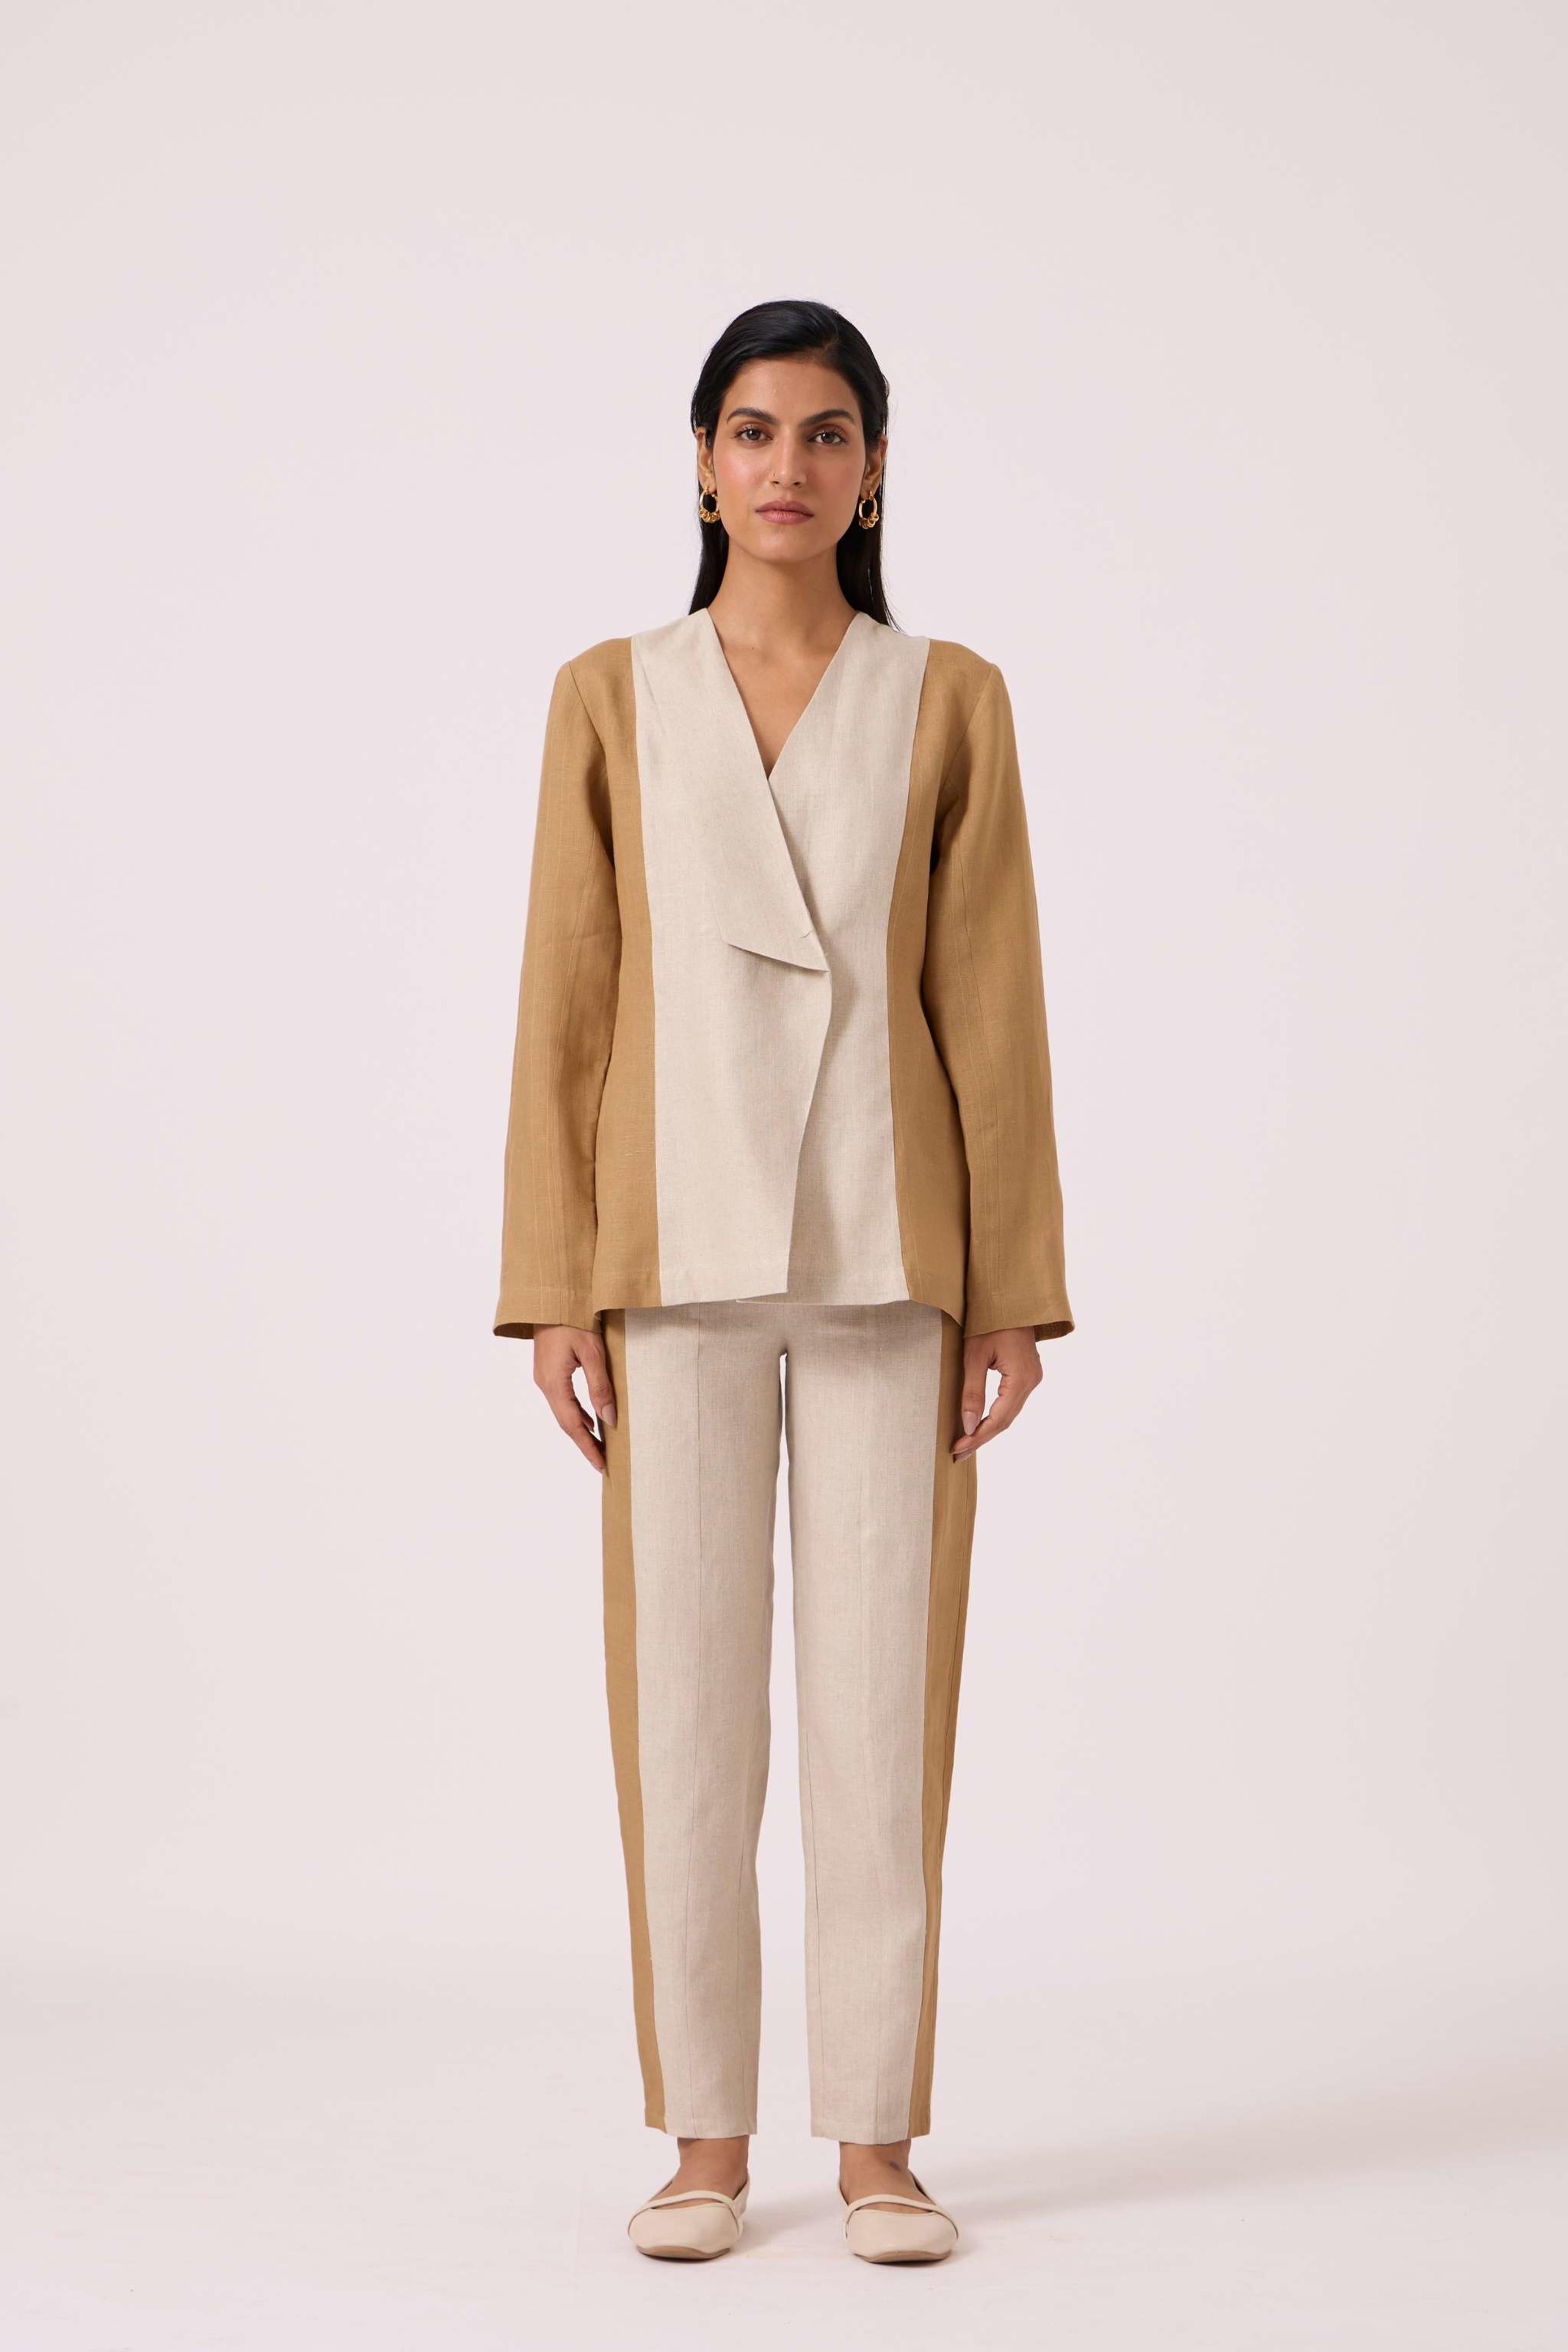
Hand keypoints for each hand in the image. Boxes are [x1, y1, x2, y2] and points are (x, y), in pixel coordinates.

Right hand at [532, 1323, 616, 1473]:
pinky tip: (590, 1419)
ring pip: (564, 1412)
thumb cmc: (574, 1319)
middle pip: (566, 1423)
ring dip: (581, 1430)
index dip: (588, 1446)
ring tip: (599, 1446)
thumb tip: (610, 1418)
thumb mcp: (593, 1352)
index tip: (602, 1465)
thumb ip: (600, 1386)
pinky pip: (563, 1399)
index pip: (573, 1425)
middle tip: (603, 1462)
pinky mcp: (548, 1370)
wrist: (552, 1296)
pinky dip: (577, 1413)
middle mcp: (545, 1384)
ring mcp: (544, 1377)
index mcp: (553, 1383)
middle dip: (584, 1443)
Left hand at [952, 1326, 1040, 1460]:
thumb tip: (969, 1426)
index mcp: (1021, 1378)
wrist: (1009, 1299)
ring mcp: (1032, 1378)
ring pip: (1009, 1413)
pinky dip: (995, 1415)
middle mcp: (1031, 1381)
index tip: (957, 1448)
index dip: (978, 1437)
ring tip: (965, 1444)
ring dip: (988, 1429)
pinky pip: (1011, 1402)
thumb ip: (972, 1392)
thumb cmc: (988, 1322)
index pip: (998, 1418)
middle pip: (1005, 1420)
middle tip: (957, 1453)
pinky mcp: (1027, 1374)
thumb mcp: (974, 1356)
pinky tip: (980, 1424)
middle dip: (981, 1438)